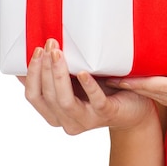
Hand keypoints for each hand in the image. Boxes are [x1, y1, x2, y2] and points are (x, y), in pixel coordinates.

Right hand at [19, 39, 155, 135]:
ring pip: (64, 101)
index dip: (31, 74)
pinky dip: (87, 86)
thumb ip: (59, 75)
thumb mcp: (77, 82)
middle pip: (47, 96)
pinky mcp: (106, 113)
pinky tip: (83, 72)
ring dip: (59, 75)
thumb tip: (36, 52)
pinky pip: (95, 100)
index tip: (36, 50)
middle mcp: (67, 121)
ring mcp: (86, 119)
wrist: (135, 109)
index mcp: (55, 113)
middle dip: (45, 68)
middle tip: (49, 44)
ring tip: (58, 53)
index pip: (33, 96)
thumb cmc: (104, 91)